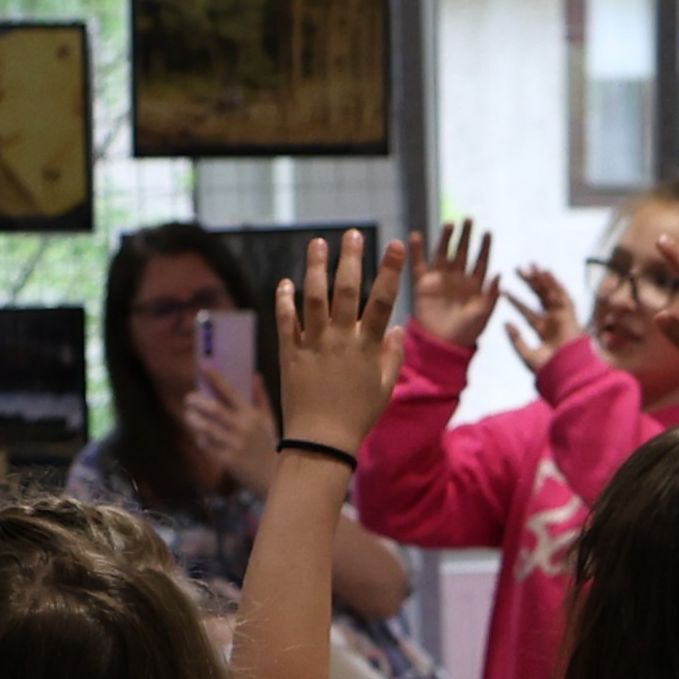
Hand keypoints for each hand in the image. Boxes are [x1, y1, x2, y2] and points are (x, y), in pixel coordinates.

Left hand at [182, 367, 281, 494]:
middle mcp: (242, 428)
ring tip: (189, 416)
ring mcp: (233, 445)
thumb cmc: (270, 446)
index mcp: (252, 415)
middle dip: (196, 401)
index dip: (215, 378)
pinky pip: (206, 445)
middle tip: (188, 399)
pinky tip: (200, 436)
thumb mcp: (269, 421)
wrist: (274, 477)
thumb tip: (254, 376)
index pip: (230, 392)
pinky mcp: (226, 460)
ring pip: (205, 427)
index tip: (203, 366)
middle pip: (213, 409)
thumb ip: (261, 398)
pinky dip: (200, 438)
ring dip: (193, 420)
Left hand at [273, 234, 408, 451]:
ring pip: (313, 298)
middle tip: (351, 234)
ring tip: (317, 243)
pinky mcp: (289, 355)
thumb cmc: (357, 417)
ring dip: (315, 268)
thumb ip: (391, 356)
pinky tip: (285, 281)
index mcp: (367, 347)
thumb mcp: (383, 388)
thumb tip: (394, 328)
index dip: (389, 271)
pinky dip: (284, 300)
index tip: (393, 244)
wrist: (320, 443)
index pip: (382, 301)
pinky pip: (285, 321)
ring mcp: (313, 346)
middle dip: (350, 259)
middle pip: (347, 291)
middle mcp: (340, 341)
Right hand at [406, 222, 501, 348]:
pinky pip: (419, 265)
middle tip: (469, 219)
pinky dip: (416, 251)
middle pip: (463, 251)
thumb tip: (501, 274)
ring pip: (443, 253)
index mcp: (475, 284)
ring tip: (449, 224)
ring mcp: (440, 279)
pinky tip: (415, 236)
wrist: (442, 345)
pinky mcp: (423, 285)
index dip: (484, 247)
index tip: (488, 233)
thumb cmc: (466, 332)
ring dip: (445, 238)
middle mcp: (458, 278)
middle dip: (466, 236)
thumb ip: (492, 295)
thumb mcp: (483, 314)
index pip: (481, 260)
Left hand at [503, 264, 579, 376]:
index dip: (515, 301)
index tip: (503, 291)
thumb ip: (516, 339)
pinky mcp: (570, 314)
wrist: (567, 372)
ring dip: (540, 279)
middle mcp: (554, 321)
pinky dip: (554, 282)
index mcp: (543, 331)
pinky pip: (562, 294)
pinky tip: (544, 271)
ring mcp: (563, 316)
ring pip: (550, 293)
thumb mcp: (526, 354)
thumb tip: (505, 322)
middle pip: (539, 298)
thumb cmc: (549, 368)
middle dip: (529, 283)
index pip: (527, 312)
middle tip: (516, 269)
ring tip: (529, 266)